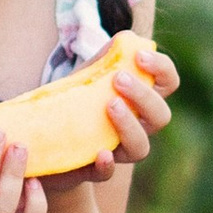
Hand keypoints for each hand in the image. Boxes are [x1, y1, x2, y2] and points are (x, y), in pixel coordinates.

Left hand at [81, 45, 178, 182]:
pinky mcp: (92, 169)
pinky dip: (106, 165)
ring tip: (110, 105)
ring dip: (130, 126)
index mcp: (141, 98)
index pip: (168, 82)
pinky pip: (106, 174)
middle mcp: (137, 126)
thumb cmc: (76, 98)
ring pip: (141, 148)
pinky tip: (100, 152)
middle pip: (161, 116)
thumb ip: (108, 56)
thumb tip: (127, 38)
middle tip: (118, 79)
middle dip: (144, 96)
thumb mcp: (90, 72)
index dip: (162, 68)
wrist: (44, 135)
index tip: (140, 56)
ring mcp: (117, 149)